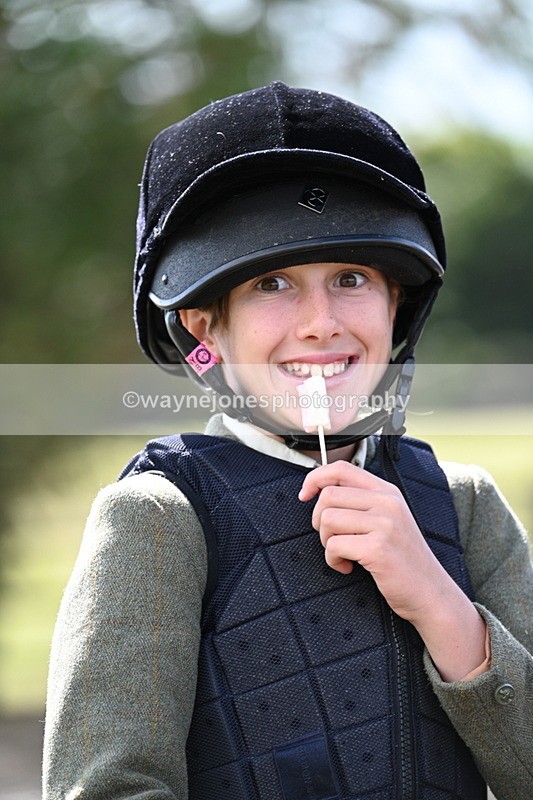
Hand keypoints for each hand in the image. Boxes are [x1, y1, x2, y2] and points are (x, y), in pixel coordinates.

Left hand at [299, 461, 486, 680]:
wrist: (430, 592)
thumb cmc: (403, 559)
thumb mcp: (388, 519)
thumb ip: (361, 502)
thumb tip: (319, 492)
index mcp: (387, 491)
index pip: (341, 469)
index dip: (315, 479)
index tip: (304, 495)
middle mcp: (387, 502)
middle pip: (328, 496)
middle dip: (319, 521)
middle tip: (333, 539)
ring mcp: (384, 524)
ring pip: (327, 519)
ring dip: (326, 542)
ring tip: (344, 554)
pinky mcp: (378, 548)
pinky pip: (334, 546)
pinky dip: (333, 560)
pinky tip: (349, 567)